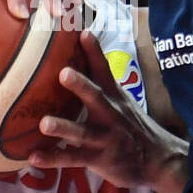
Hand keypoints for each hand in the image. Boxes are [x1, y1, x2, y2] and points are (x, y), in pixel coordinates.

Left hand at [29, 31, 189, 192]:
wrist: (158, 160)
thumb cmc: (132, 126)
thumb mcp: (122, 101)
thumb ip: (100, 83)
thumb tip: (75, 58)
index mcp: (114, 97)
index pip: (104, 70)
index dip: (94, 52)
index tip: (83, 32)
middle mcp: (110, 114)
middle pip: (95, 97)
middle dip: (81, 85)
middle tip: (64, 73)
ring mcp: (104, 138)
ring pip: (82, 132)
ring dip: (63, 127)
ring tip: (44, 123)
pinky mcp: (99, 159)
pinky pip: (73, 159)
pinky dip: (53, 158)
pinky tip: (33, 157)